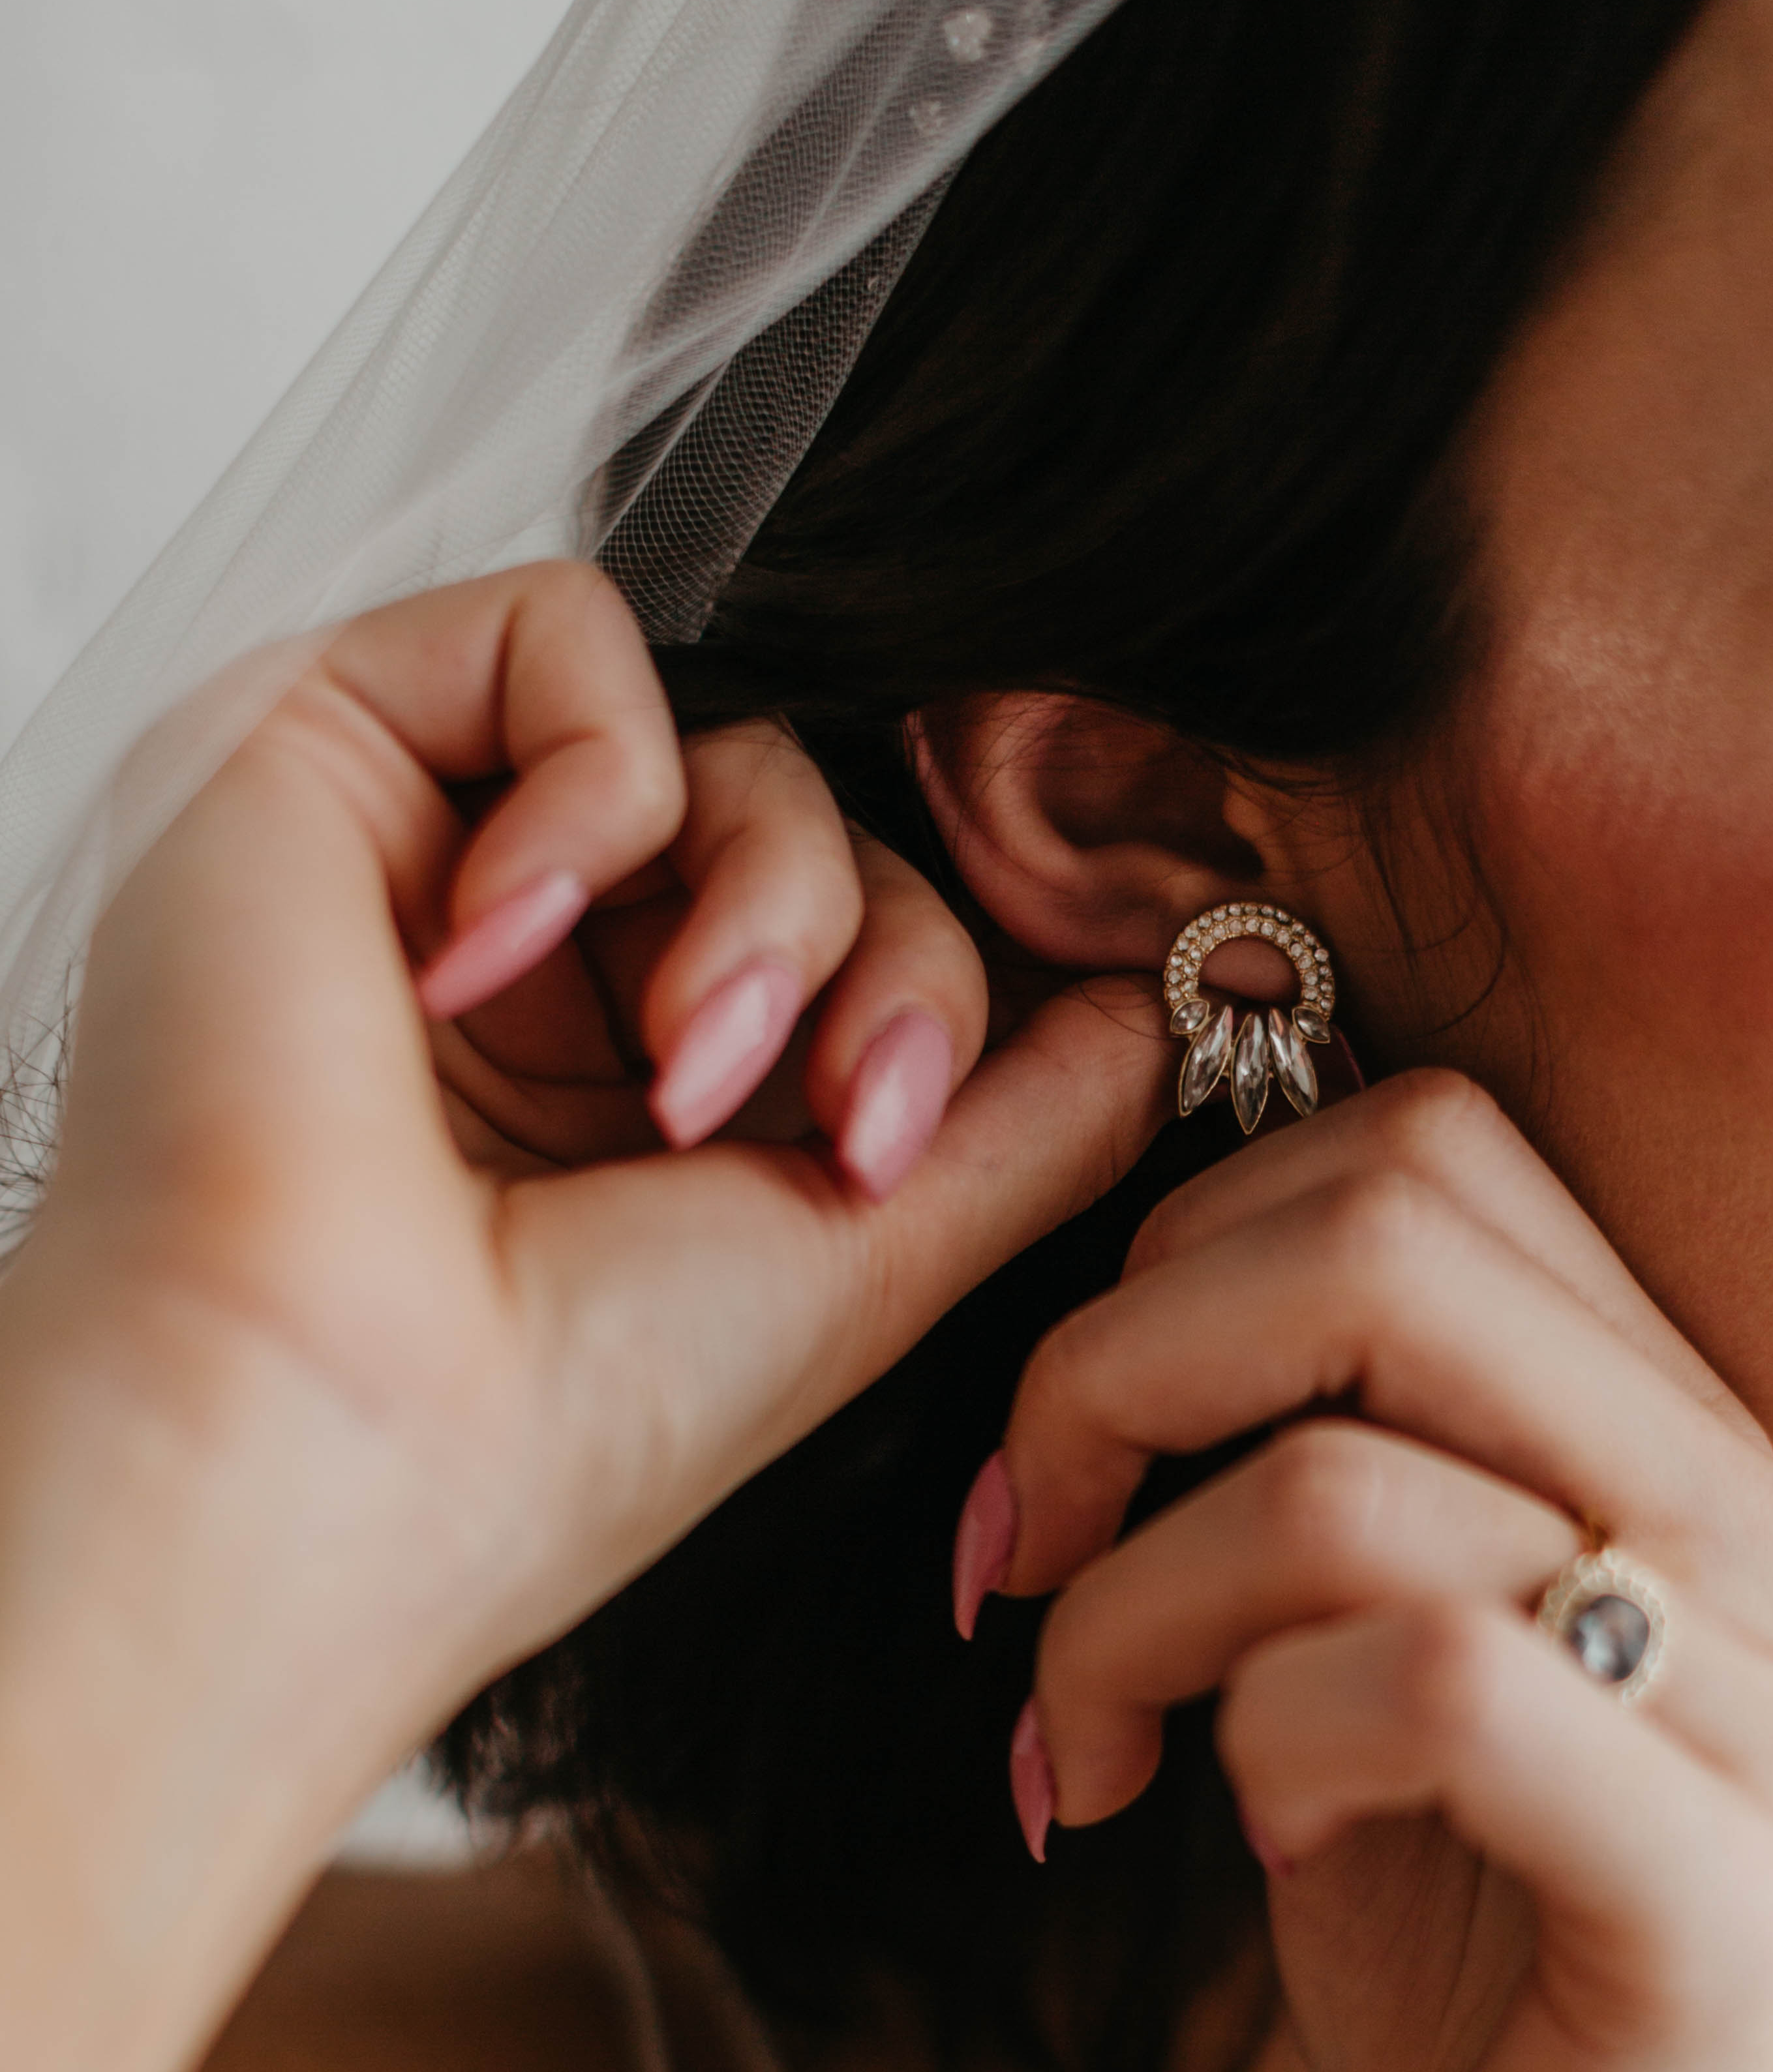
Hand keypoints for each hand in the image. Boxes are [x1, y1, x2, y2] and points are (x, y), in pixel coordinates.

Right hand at [16, 563, 1166, 1771]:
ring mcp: (434, 860)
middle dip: (873, 957)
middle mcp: (540, 974)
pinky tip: (498, 948)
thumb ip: (1021, 1115)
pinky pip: (560, 638)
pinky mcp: (321, 750)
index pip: (868, 932)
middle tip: (827, 1118)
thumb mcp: (867, 1252)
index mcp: (643, 1094)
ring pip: (721, 738)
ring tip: (680, 1070)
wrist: (324, 1433)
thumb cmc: (570, 1412)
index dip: (932, 999)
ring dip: (759, 896)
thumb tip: (1152, 1001)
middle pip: (818, 825)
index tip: (892, 1145)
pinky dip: (596, 785)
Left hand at [978, 1071, 1772, 2071]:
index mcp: (1669, 1424)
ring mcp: (1748, 1693)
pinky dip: (1253, 1744)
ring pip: (1345, 1484)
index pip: (1413, 1149)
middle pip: (1379, 1237)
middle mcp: (1743, 1512)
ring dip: (1125, 1617)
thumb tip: (1098, 1322)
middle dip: (1107, 1373)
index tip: (1060, 1456)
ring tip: (1086, 1752)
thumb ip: (1305, 1467)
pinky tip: (1240, 1841)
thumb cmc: (1463, 1966)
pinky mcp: (1706, 1883)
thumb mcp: (1359, 1665)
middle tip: (1014, 1561)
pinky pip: (1425, 1684)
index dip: (1166, 1251)